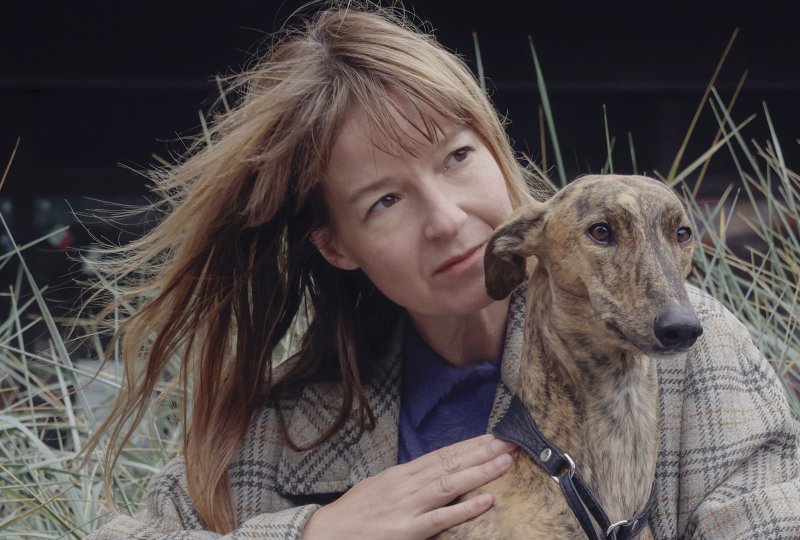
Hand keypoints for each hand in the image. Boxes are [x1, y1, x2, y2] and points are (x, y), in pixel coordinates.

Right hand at [300, 434, 514, 539]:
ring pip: (450, 484)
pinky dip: (464, 509)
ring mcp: (408, 507)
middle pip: (451, 462)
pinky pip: (441, 519)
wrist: (325, 535)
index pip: (444, 454)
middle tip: (512, 440)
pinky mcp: (407, 531)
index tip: (495, 436)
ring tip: (506, 462)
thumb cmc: (354, 515)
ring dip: (481, 472)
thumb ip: (407, 482)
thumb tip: (432, 474)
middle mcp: (408, 485)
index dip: (472, 445)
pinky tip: (486, 501)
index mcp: (402, 474)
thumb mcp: (380, 489)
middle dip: (483, 451)